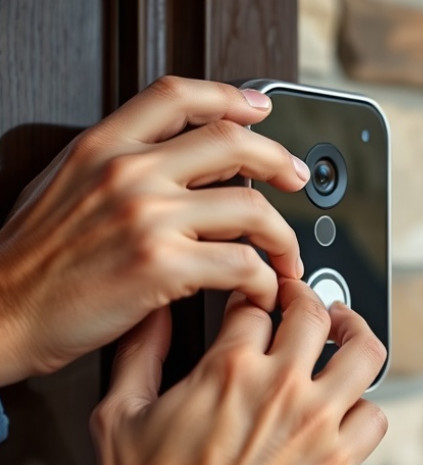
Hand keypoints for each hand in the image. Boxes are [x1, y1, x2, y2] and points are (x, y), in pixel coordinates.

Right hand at [0, 76, 308, 384]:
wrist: (0, 312)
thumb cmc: (33, 259)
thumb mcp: (64, 184)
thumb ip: (119, 163)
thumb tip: (179, 154)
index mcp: (103, 146)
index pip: (179, 96)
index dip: (230, 97)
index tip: (261, 108)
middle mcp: (129, 172)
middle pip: (233, 144)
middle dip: (280, 161)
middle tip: (295, 180)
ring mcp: (148, 218)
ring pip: (251, 210)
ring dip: (283, 237)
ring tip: (286, 257)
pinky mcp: (161, 268)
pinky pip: (242, 266)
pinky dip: (265, 281)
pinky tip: (262, 290)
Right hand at [91, 279, 387, 464]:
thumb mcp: (120, 418)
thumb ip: (139, 356)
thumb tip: (153, 315)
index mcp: (234, 373)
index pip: (262, 306)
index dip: (260, 297)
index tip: (262, 301)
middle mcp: (289, 399)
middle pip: (332, 322)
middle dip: (327, 307)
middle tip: (324, 311)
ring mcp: (323, 443)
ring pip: (370, 379)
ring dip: (355, 376)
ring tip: (343, 374)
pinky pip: (370, 456)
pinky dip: (355, 453)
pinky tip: (335, 450)